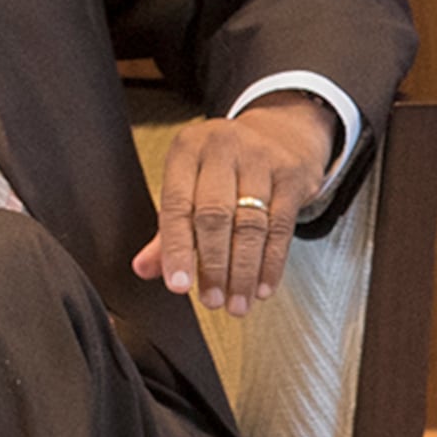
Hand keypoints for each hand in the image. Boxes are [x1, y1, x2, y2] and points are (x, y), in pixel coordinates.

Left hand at [134, 95, 335, 310]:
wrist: (280, 133)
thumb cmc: (225, 166)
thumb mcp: (190, 185)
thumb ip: (168, 230)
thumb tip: (144, 268)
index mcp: (187, 150)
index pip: (177, 204)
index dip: (177, 249)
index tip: (178, 286)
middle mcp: (223, 148)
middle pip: (215, 215)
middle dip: (213, 265)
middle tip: (212, 300)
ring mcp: (261, 159)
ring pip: (250, 224)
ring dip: (243, 271)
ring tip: (237, 303)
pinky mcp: (292, 176)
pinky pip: (281, 227)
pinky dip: (271, 264)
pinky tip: (262, 287)